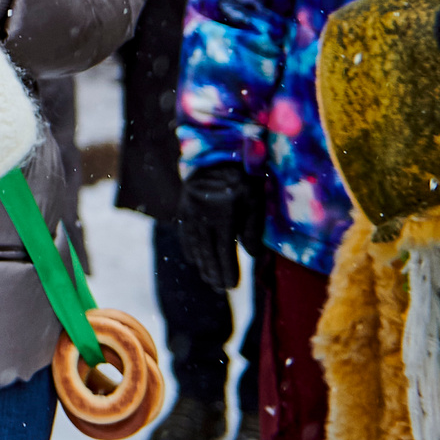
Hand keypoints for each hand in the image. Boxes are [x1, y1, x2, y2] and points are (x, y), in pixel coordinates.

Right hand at [178, 162, 258, 291]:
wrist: (215, 150)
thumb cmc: (243, 176)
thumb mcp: (255, 201)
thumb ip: (253, 229)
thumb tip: (251, 255)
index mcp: (222, 219)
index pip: (224, 254)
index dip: (227, 272)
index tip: (232, 287)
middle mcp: (202, 219)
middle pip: (207, 254)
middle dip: (214, 273)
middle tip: (220, 289)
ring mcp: (190, 213)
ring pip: (195, 246)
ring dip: (202, 264)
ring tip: (208, 278)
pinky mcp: (184, 207)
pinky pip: (185, 233)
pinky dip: (190, 248)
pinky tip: (194, 258)